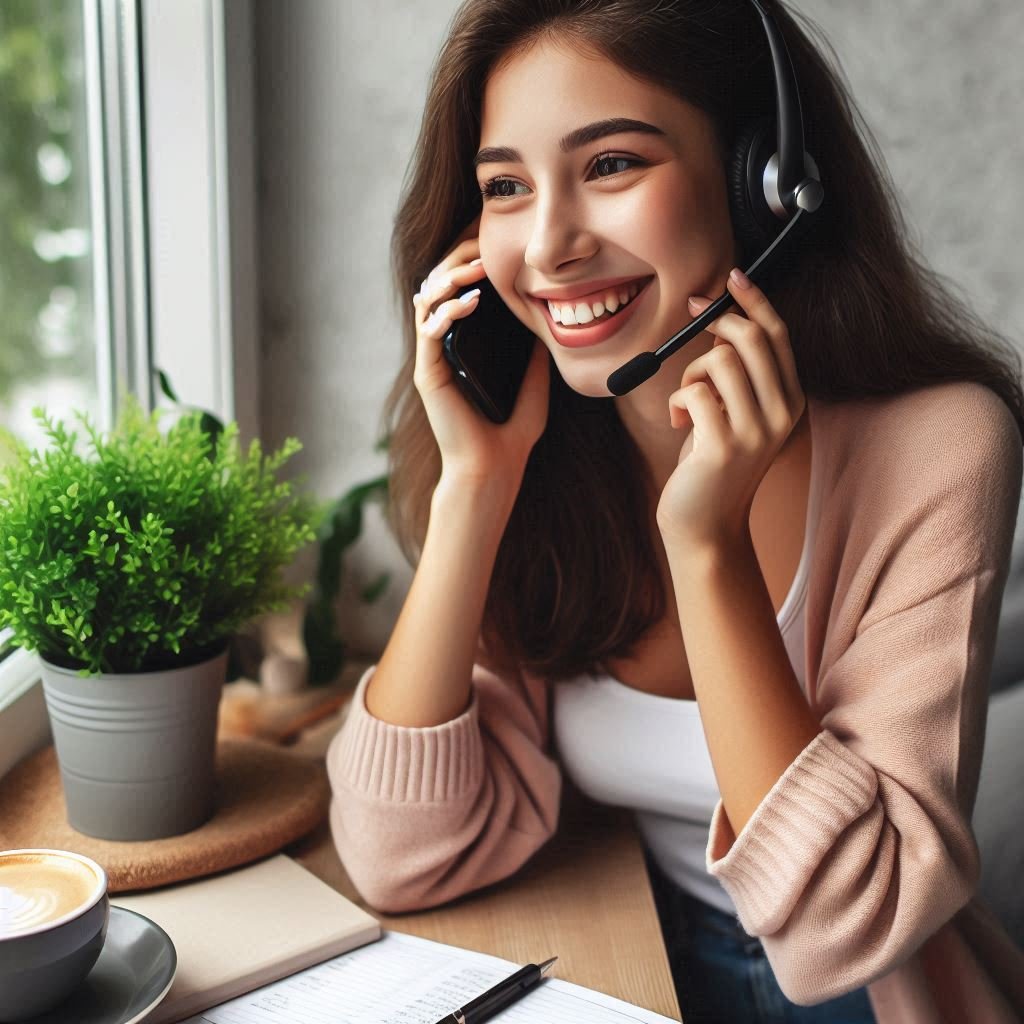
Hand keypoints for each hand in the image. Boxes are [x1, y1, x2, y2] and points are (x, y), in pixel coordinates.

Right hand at [412, 217, 549, 486]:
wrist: (493, 468)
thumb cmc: (511, 433)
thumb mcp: (535, 384)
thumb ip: (536, 354)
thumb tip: (549, 320)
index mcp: (465, 344)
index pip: (460, 289)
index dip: (470, 262)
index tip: (494, 246)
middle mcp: (443, 346)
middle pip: (439, 285)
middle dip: (458, 259)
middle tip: (482, 246)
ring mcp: (433, 358)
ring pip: (428, 300)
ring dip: (450, 278)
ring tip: (477, 268)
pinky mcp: (427, 373)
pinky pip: (430, 330)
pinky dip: (448, 310)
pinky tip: (471, 302)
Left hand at [655, 267, 805, 552]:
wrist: (706, 525)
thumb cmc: (711, 465)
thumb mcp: (733, 413)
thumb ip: (737, 374)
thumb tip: (722, 322)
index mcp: (791, 400)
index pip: (778, 334)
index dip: (753, 300)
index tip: (730, 276)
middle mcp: (782, 413)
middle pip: (750, 338)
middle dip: (714, 324)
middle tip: (693, 336)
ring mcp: (756, 431)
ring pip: (718, 360)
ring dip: (690, 373)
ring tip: (686, 404)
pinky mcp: (724, 445)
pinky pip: (693, 391)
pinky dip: (678, 401)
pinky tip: (680, 425)